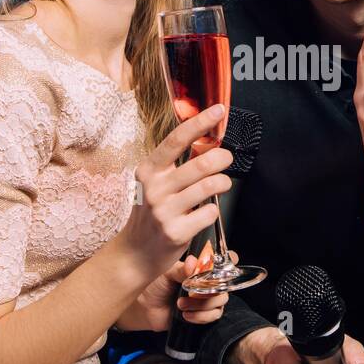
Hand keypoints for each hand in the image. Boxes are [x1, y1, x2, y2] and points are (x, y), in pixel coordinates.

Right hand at [113, 104, 232, 280]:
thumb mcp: (156, 184)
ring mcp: (164, 211)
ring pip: (209, 187)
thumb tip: (208, 142)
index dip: (200, 123)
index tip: (218, 111)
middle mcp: (154, 188)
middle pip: (200, 164)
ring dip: (223, 183)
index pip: (176, 140)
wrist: (135, 252)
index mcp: (148, 170)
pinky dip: (214, 210)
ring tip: (223, 184)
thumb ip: (178, 165)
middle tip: (227, 159)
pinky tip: (206, 211)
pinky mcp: (175, 232)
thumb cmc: (151, 213)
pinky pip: (209, 213)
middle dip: (222, 158)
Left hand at [116, 251, 233, 330]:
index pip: (223, 263)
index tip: (219, 270)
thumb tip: (194, 262)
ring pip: (220, 302)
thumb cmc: (154, 286)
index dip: (228, 265)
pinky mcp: (202, 315)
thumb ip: (181, 269)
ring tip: (181, 304)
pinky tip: (185, 315)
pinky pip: (213, 316)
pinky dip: (200, 316)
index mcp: (200, 269)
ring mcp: (206, 299)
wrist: (144, 309)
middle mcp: (207, 283)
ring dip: (202, 305)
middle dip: (209, 291)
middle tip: (191, 292)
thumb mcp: (166, 273)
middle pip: (224, 285)